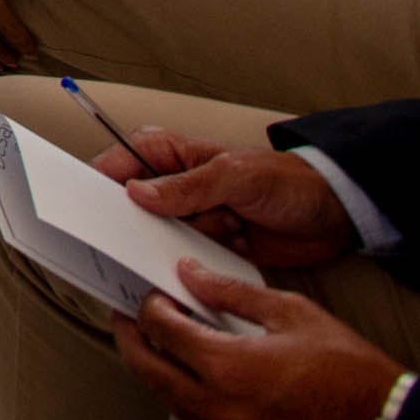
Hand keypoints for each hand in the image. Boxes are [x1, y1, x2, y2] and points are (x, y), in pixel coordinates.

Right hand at [99, 136, 361, 271]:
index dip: (97, 188)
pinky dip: (194, 266)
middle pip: (128, 208)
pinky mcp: (206, 246)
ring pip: (154, 239)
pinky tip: (217, 257)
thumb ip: (187, 187)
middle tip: (142, 236)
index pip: (114, 166)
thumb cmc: (285, 181)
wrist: (332, 216)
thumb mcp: (235, 177)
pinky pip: (182, 261)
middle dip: (135, 226)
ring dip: (175, 246)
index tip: (87, 211)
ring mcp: (188, 217)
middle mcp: (169, 184)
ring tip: (210, 236)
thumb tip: (136, 193)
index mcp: (166, 153)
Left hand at [114, 266, 403, 419]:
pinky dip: (182, 394)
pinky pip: (191, 418)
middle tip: (129, 316)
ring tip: (159, 343)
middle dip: (132, 337)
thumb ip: (232, 293)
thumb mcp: (291, 314)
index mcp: (227, 367)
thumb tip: (192, 275)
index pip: (160, 329)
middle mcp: (217, 406)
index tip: (153, 295)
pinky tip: (192, 376)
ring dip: (154, 368)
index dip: (149, 305)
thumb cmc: (349, 372)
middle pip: (146, 368)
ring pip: (165, 397)